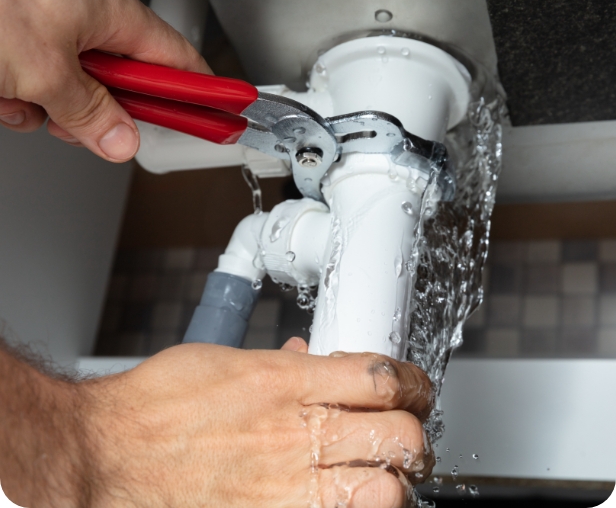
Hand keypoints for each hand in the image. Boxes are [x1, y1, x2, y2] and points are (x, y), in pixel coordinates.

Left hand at [0, 0, 210, 160]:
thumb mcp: (41, 72)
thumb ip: (91, 114)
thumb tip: (122, 141)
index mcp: (106, 7)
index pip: (176, 60)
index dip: (199, 92)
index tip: (219, 114)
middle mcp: (84, 11)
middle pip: (124, 82)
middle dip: (102, 112)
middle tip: (87, 127)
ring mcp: (55, 23)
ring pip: (80, 89)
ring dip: (55, 110)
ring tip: (26, 102)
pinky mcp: (28, 37)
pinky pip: (45, 81)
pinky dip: (26, 97)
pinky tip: (6, 93)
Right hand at [82, 340, 433, 507]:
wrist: (106, 453)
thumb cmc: (158, 404)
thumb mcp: (227, 361)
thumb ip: (283, 364)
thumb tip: (315, 359)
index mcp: (285, 382)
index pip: (382, 377)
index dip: (412, 383)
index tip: (413, 389)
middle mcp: (293, 434)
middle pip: (400, 436)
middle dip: (413, 435)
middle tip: (403, 433)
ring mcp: (286, 488)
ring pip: (386, 491)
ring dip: (394, 480)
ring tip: (383, 473)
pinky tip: (345, 498)